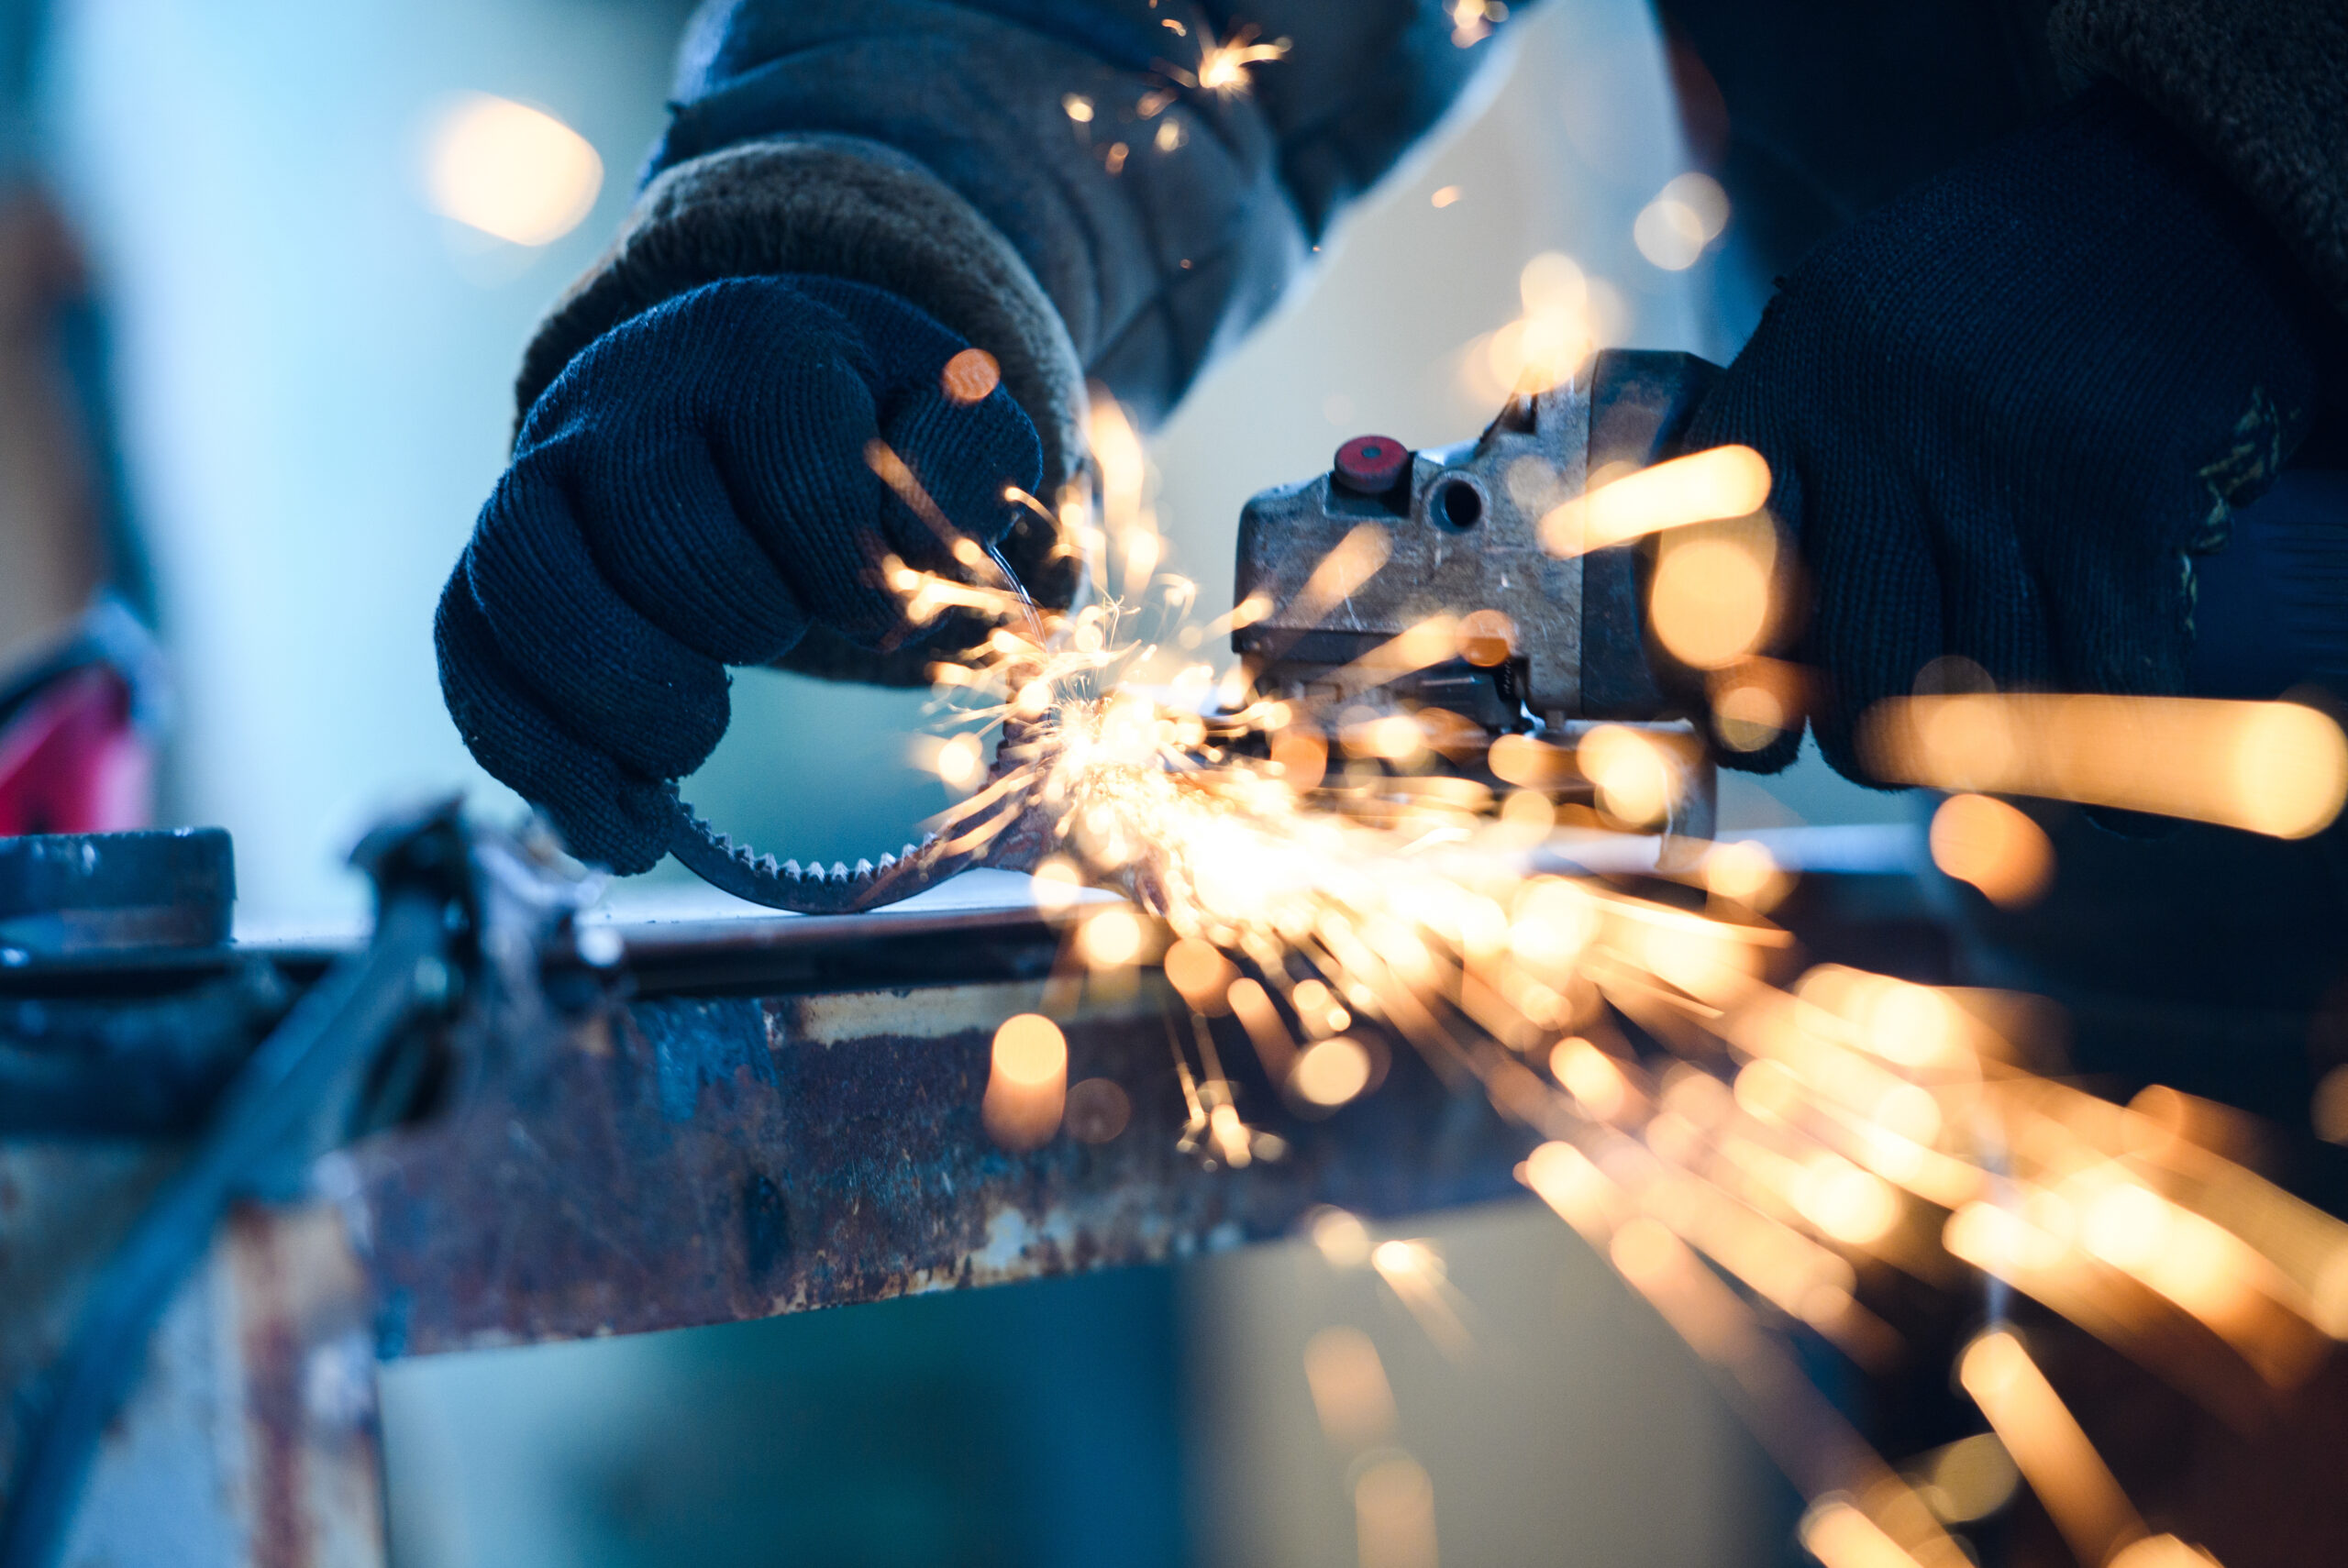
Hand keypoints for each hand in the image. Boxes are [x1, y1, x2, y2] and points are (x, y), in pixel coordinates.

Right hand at [436, 276, 1041, 871]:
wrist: (740, 385)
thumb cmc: (867, 426)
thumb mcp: (953, 421)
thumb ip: (978, 483)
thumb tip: (968, 596)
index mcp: (764, 347)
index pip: (805, 482)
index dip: (857, 584)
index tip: (881, 615)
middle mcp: (628, 396)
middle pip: (661, 540)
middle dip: (742, 630)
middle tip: (779, 647)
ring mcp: (539, 474)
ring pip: (526, 589)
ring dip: (623, 704)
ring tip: (689, 752)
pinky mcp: (490, 561)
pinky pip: (469, 658)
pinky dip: (540, 763)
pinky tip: (622, 830)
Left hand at [1682, 84, 2330, 780]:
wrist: (2158, 195)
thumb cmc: (1971, 281)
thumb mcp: (1833, 324)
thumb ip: (1774, 445)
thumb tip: (1717, 613)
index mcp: (1790, 389)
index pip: (1722, 584)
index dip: (1733, 690)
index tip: (1752, 733)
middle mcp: (1883, 434)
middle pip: (1856, 662)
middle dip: (1867, 738)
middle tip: (1882, 746)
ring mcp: (2004, 468)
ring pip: (1975, 682)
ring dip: (1988, 760)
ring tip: (1990, 770)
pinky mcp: (2120, 495)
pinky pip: (2101, 665)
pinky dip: (2107, 754)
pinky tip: (2103, 789)